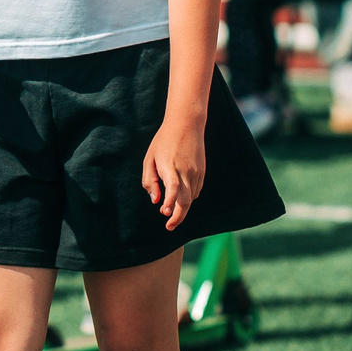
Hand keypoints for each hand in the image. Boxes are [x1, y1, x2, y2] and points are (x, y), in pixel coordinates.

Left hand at [141, 114, 205, 230]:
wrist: (187, 124)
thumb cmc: (163, 141)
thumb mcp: (150, 158)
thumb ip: (149, 180)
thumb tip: (154, 200)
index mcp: (170, 167)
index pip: (174, 188)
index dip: (171, 203)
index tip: (165, 213)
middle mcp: (186, 171)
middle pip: (186, 200)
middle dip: (178, 217)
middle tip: (169, 226)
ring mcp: (196, 172)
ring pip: (191, 198)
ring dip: (182, 208)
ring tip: (171, 213)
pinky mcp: (202, 172)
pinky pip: (196, 190)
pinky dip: (188, 198)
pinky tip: (181, 197)